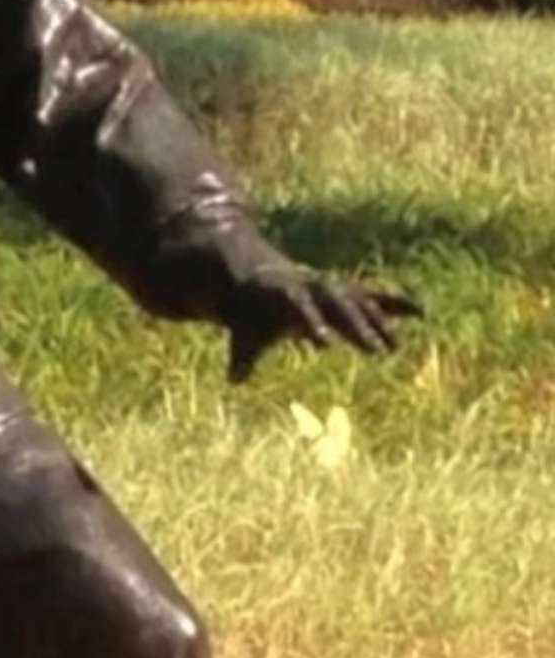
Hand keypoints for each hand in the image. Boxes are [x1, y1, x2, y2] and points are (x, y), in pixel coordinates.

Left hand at [225, 261, 421, 383]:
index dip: (314, 324)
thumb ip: (243, 356)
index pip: (303, 309)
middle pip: (339, 305)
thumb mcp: (245, 333)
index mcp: (286, 297)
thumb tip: (234, 379)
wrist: (258, 278)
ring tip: (396, 347)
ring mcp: (332, 290)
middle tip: (374, 350)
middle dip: (356, 326)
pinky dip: (396, 303)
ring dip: (379, 323)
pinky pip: (374, 297)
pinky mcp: (346, 293)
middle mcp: (314, 289)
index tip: (326, 342)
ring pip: (360, 302)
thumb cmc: (251, 313)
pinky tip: (422, 311)